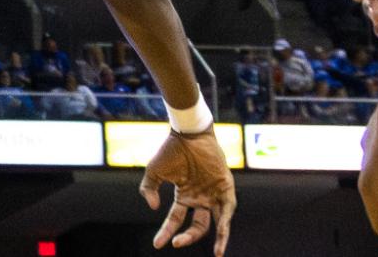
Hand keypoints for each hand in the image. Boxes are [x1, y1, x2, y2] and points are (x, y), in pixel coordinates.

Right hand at [139, 128, 235, 255]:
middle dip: (188, 237)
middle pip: (198, 226)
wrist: (187, 133)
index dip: (166, 232)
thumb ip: (148, 189)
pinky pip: (228, 208)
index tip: (157, 244)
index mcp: (184, 195)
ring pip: (219, 222)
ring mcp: (213, 193)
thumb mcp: (154, 172)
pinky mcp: (225, 187)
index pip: (175, 220)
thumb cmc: (171, 149)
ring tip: (218, 254)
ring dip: (220, 238)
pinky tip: (222, 233)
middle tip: (176, 243)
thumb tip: (152, 207)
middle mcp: (200, 197)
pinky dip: (226, 221)